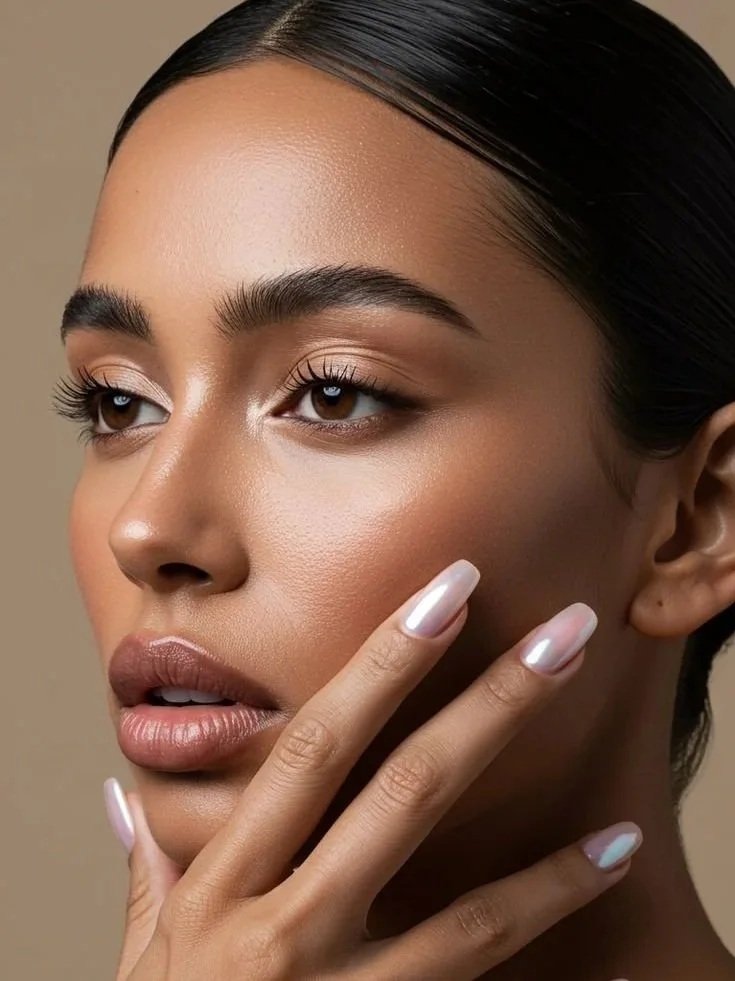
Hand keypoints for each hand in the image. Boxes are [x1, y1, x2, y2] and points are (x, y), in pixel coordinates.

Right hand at [106, 558, 640, 979]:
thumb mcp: (144, 962)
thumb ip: (143, 874)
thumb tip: (121, 799)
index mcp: (219, 888)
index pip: (311, 747)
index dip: (381, 663)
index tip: (444, 597)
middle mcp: (279, 925)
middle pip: (399, 784)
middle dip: (485, 696)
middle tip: (560, 630)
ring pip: (451, 868)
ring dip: (522, 773)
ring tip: (584, 705)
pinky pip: (481, 950)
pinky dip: (550, 893)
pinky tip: (610, 848)